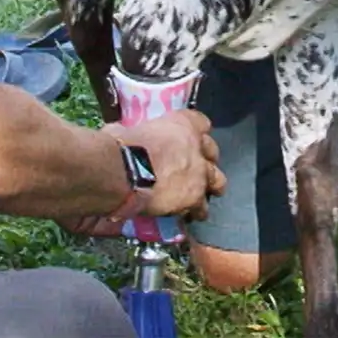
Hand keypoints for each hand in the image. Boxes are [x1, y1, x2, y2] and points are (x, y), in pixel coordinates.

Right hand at [59, 109, 225, 235]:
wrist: (125, 171)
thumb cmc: (121, 146)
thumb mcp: (128, 130)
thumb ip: (135, 133)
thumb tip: (122, 134)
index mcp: (182, 123)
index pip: (202, 122)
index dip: (196, 132)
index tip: (189, 139)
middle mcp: (197, 146)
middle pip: (213, 152)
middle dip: (205, 160)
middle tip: (194, 169)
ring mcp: (200, 172)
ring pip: (217, 181)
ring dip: (208, 187)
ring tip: (199, 196)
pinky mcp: (195, 197)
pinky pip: (201, 207)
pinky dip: (194, 211)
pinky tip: (187, 215)